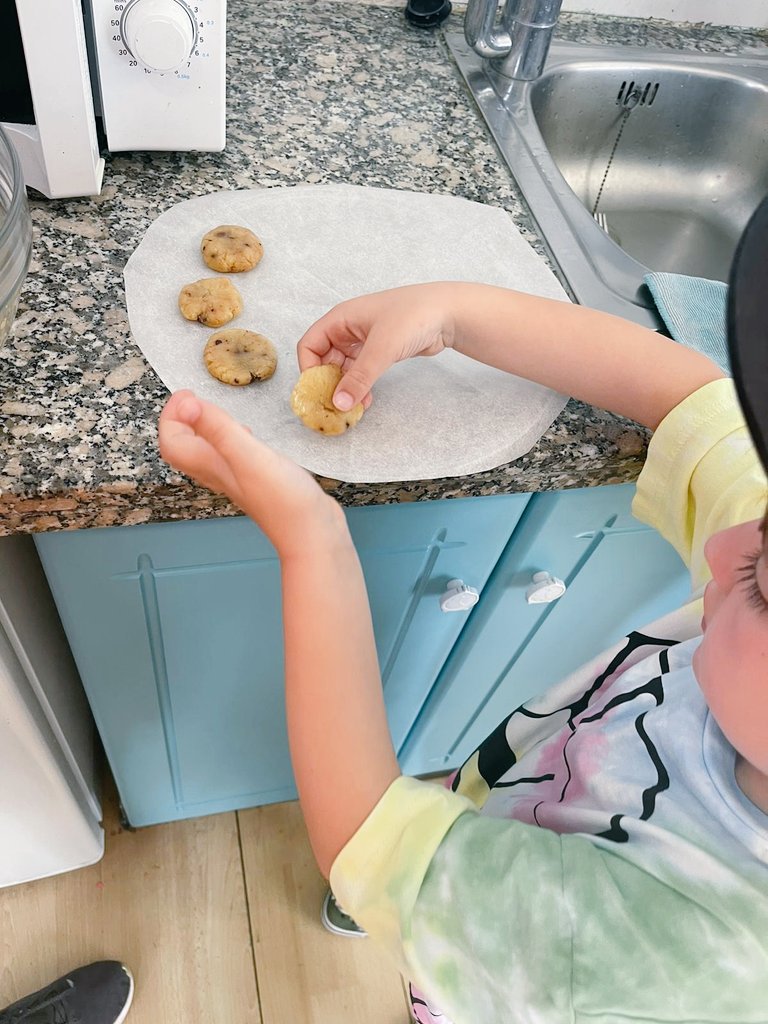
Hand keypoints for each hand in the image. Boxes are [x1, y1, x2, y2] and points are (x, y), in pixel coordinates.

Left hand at [158, 391, 342, 555]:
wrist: (312, 534)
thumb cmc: (284, 501)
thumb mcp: (248, 455)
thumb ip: (218, 428)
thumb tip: (187, 405)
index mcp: (211, 466)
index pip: (172, 442)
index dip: (172, 416)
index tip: (187, 395)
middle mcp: (219, 473)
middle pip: (184, 448)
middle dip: (181, 420)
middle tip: (193, 398)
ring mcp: (238, 478)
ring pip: (206, 451)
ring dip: (203, 428)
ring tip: (214, 411)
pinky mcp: (257, 479)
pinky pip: (231, 455)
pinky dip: (230, 438)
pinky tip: (246, 434)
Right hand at [296, 283, 455, 410]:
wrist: (449, 313)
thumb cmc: (413, 317)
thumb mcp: (382, 348)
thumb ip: (359, 378)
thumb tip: (338, 403)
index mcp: (341, 318)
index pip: (309, 344)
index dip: (309, 369)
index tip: (318, 392)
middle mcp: (349, 327)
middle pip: (324, 359)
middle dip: (328, 383)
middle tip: (335, 406)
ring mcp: (364, 339)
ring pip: (343, 368)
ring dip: (345, 388)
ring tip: (353, 407)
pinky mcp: (379, 350)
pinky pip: (360, 371)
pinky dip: (360, 386)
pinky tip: (366, 400)